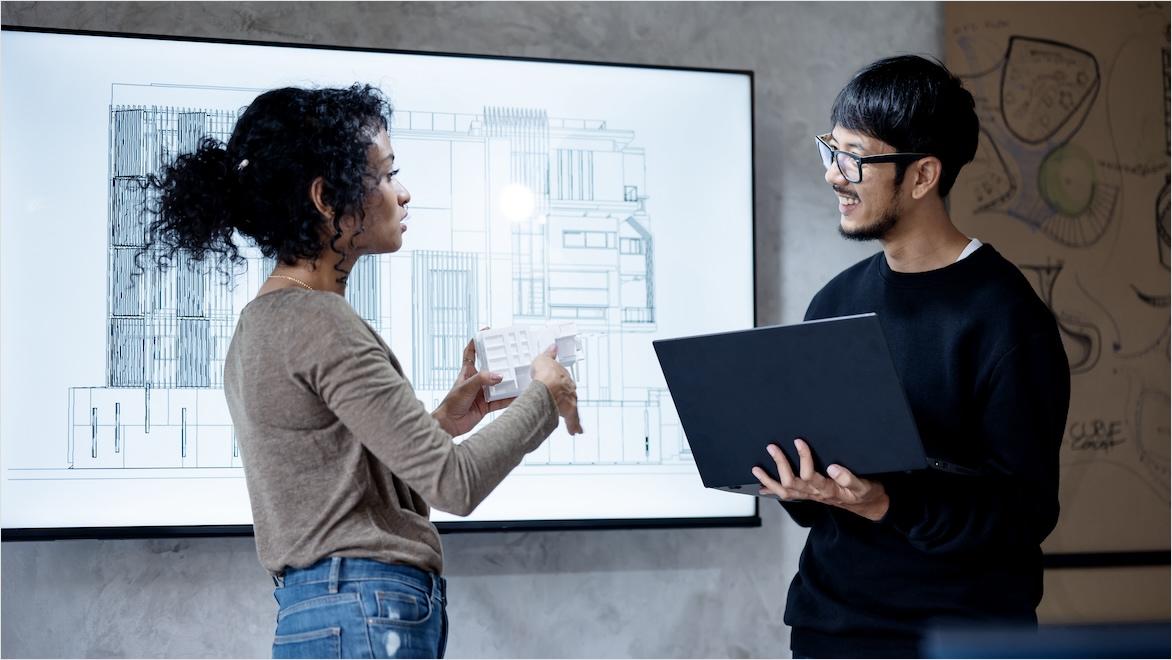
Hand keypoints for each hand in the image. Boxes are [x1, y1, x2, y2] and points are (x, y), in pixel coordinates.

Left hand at [432, 339, 513, 435]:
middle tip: (513, 354)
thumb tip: (499, 376)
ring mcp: (482, 392)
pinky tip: (518, 395)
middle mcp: (476, 380)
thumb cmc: (451, 403)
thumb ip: (482, 379)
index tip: (486, 331)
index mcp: (467, 372)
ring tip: (520, 375)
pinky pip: (501, 400)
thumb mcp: (466, 387)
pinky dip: (510, 398)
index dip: (476, 341)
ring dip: (508, 381)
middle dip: (500, 361)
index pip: (471, 352)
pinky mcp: (487, 405)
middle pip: (490, 367)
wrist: (450, 424)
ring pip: (498, 384)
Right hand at [531, 345, 582, 434]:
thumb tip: (553, 347)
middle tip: (567, 409)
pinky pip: (573, 421)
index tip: (562, 391)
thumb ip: (548, 355)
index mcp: (565, 378)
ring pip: (574, 410)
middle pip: (571, 398)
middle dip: (569, 404)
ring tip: (575, 426)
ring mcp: (570, 401)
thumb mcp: (543, 359)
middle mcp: (570, 390)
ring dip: (574, 417)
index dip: (563, 388)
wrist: (547, 385)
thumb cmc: (545, 373)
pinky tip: (574, 431)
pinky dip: (573, 426)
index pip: (566, 383)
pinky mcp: (569, 412)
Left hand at [752, 438, 889, 520]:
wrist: (866, 504)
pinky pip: (787, 495)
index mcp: (828, 489)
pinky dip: (773, 490)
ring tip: (756, 468)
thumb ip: (849, 478)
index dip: (803, 457)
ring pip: (785, 491)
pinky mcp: (808, 496)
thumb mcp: (863, 486)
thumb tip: (834, 468)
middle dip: (780, 464)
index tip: (798, 441)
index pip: (811, 474)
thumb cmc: (864, 492)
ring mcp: (810, 496)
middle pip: (792, 482)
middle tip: (772, 447)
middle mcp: (815, 493)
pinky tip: (761, 485)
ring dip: (769, 479)